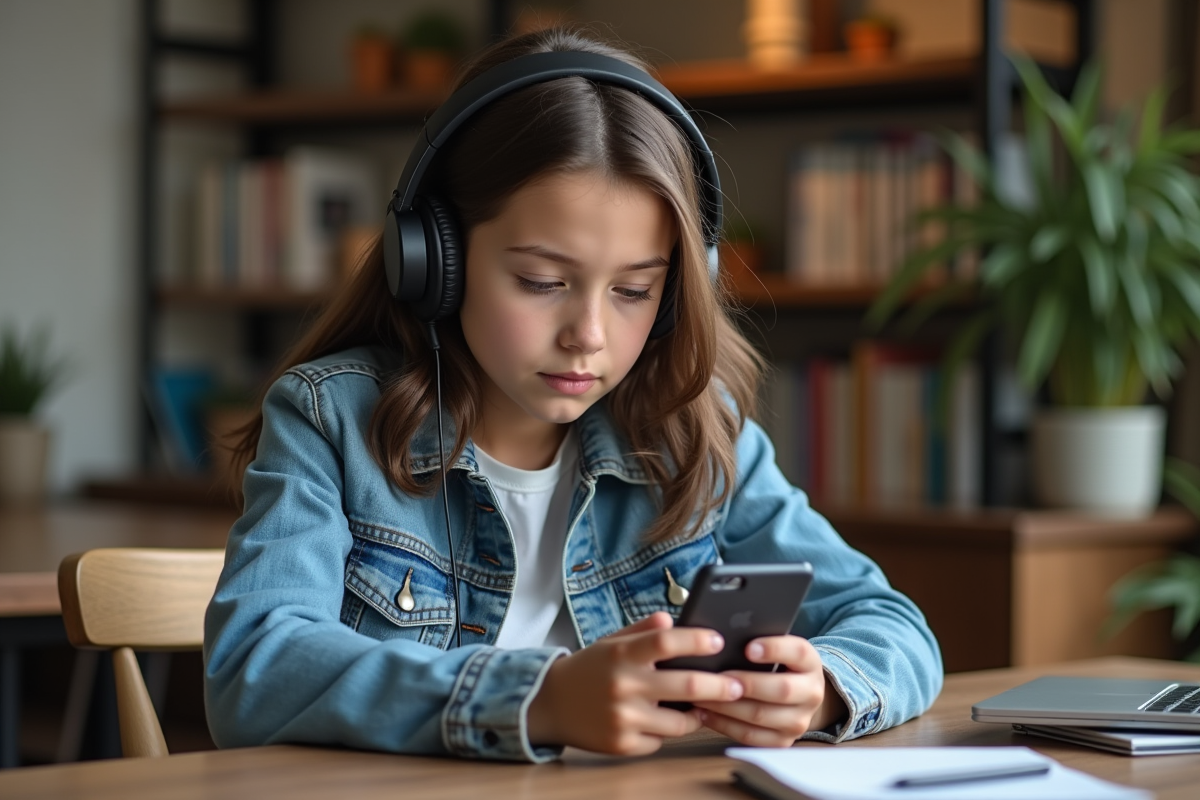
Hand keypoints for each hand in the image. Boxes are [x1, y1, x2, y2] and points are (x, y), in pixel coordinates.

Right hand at [526, 611, 745, 755]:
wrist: (549, 704)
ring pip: (680, 721)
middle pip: (686, 685)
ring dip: (696, 714)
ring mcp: (623, 718)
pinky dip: (667, 731)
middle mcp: (623, 685)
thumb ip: (642, 631)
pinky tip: (663, 721)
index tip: (719, 641)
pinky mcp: (622, 744)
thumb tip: (672, 619)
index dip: (698, 640)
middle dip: (720, 686)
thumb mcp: (611, 643)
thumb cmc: (588, 669)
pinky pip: (661, 740)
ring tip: (702, 706)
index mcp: (622, 654)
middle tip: (738, 685)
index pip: (667, 641)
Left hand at [693, 635, 846, 746]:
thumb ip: (757, 643)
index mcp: (810, 663)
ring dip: (728, 706)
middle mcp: (811, 693)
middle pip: (781, 689)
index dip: (774, 649)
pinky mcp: (782, 742)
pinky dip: (725, 725)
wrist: (795, 696)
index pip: (798, 652)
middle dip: (746, 683)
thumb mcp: (776, 649)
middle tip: (718, 677)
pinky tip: (706, 713)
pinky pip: (751, 736)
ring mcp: (799, 721)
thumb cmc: (775, 665)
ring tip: (703, 695)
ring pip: (762, 716)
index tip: (748, 647)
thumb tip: (721, 639)